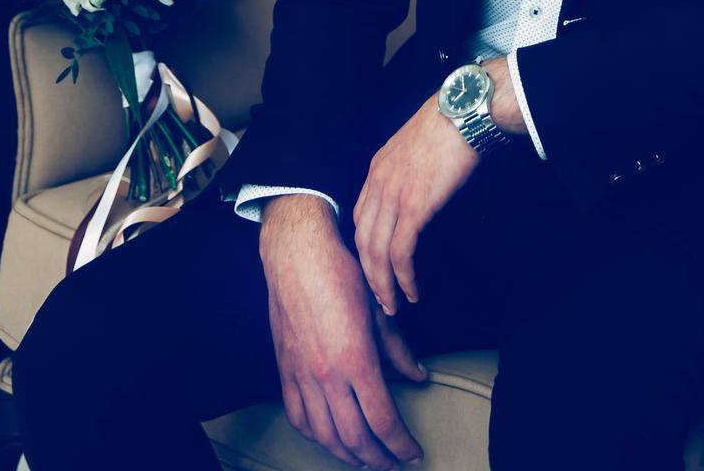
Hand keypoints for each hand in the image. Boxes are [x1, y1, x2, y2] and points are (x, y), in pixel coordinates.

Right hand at [260, 194, 426, 468]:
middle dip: (377, 458)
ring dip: (346, 453)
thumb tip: (418, 376)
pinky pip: (297, 416)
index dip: (400, 445)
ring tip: (364, 456)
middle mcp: (327, 375)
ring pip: (324, 434)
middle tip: (393, 463)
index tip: (413, 454)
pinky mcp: (285, 369)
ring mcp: (302, 375)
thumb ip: (398, 350)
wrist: (297, 253)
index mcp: (356, 360)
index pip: (382, 420)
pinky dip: (314, 434)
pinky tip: (327, 435)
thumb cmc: (341, 273)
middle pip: (354, 438)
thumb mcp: (379, 309)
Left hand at [352, 91, 479, 315]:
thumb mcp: (416, 145)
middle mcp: (378, 183)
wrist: (463, 113)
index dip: (365, 248)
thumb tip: (419, 187)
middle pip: (362, 240)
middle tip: (381, 299)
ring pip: (376, 251)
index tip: (375, 267)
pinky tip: (412, 290)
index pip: (360, 218)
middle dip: (369, 274)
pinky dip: (404, 277)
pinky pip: (400, 251)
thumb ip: (408, 169)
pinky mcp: (414, 207)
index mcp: (377, 169)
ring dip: (384, 284)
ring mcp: (394, 195)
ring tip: (394, 305)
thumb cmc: (449, 124)